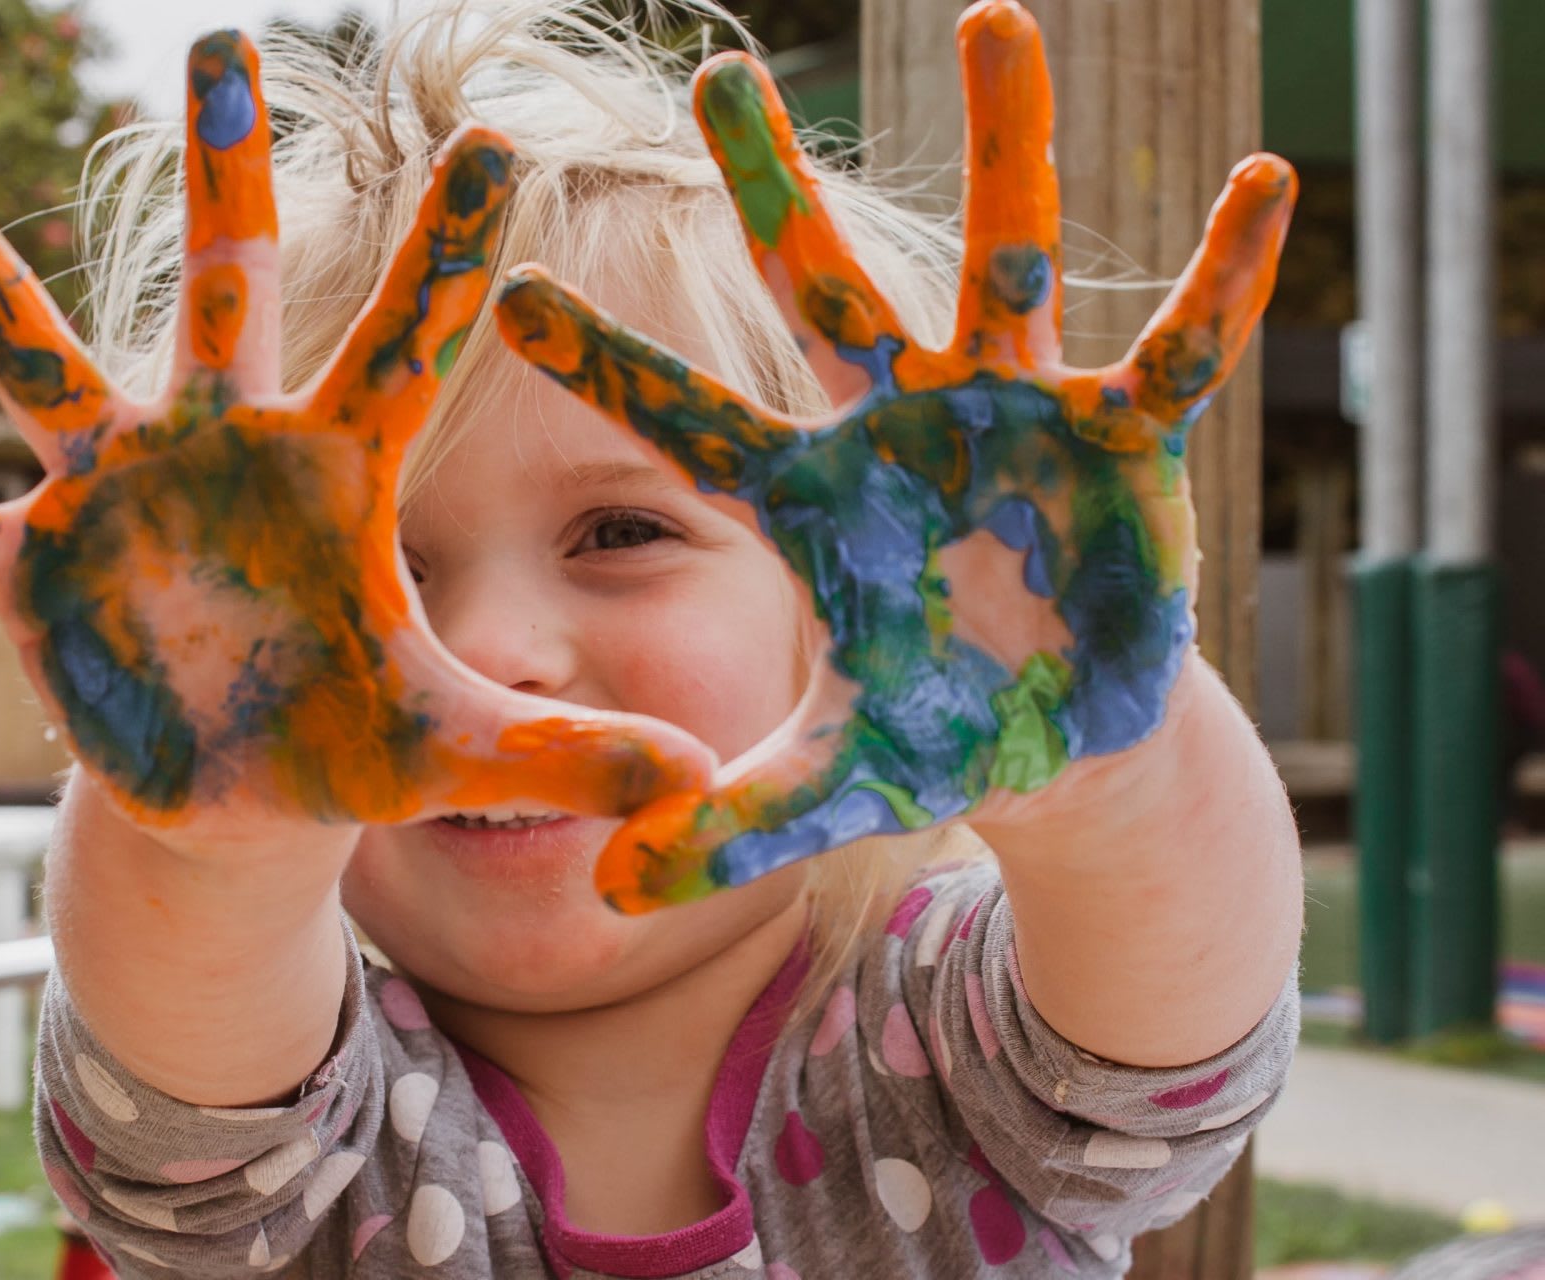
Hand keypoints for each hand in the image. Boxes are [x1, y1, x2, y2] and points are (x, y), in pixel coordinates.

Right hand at [0, 31, 711, 854]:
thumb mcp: (453, 749)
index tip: (494, 142)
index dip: (447, 256)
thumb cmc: (351, 743)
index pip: (406, 347)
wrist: (244, 788)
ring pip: (36, 362)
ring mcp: (114, 500)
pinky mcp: (32, 573)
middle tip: (220, 42)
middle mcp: (218, 454)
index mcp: (333, 478)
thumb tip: (693, 782)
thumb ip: (561, 753)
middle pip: (221, 291)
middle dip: (221, 176)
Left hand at [495, 0, 1294, 909]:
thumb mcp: (826, 785)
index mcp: (812, 501)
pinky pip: (1172, 349)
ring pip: (1004, 266)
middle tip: (722, 72)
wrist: (1056, 734)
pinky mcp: (1119, 442)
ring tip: (994, 19)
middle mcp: (899, 430)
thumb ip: (719, 829)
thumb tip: (600, 898)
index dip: (606, 365)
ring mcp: (1010, 420)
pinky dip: (1218, 280)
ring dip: (1007, 150)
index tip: (504, 287)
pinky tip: (1263, 187)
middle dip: (774, 190)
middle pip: (820, 293)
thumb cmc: (933, 735)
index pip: (688, 424)